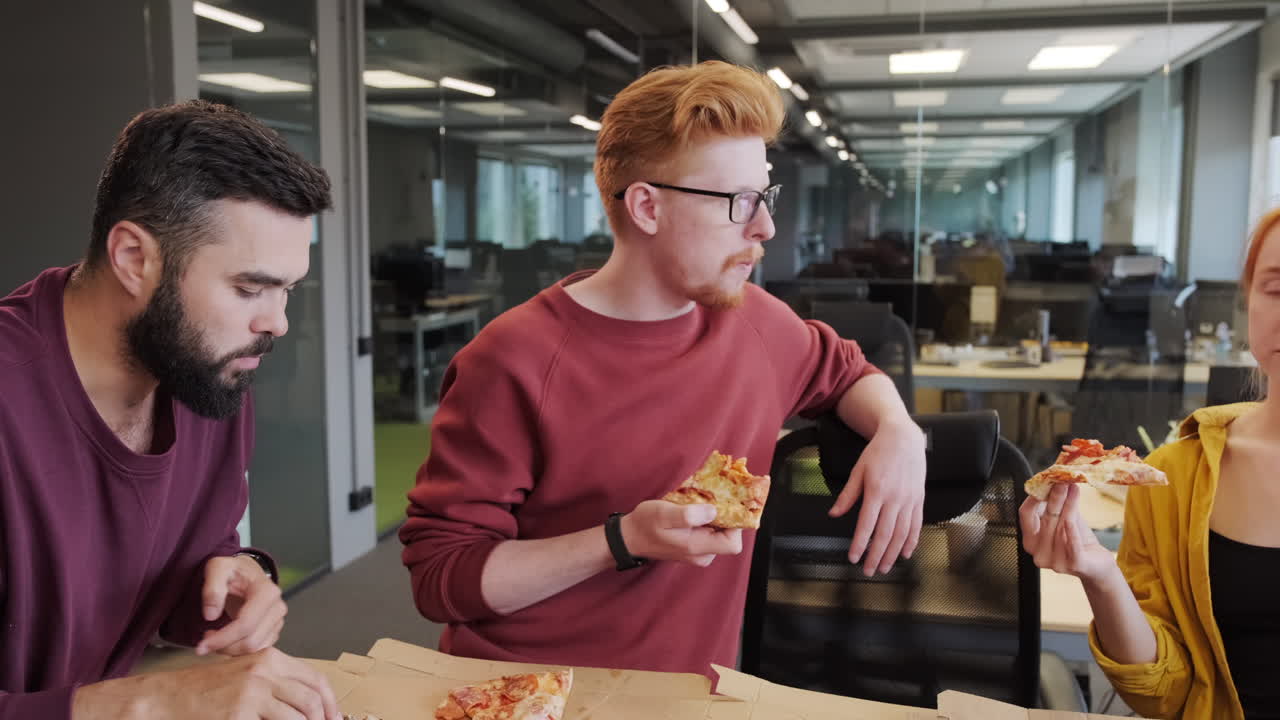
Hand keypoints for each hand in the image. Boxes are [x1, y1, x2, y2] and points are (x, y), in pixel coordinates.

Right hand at [71, 648, 341, 719]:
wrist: (165, 698)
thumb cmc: (204, 690)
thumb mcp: (245, 676)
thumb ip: (275, 685)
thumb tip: (307, 707)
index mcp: (270, 657)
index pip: (316, 679)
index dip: (331, 703)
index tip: (335, 718)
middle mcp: (265, 671)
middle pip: (311, 700)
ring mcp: (252, 692)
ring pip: (297, 716)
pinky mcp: (239, 713)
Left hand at [196, 554, 285, 656]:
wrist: (246, 573)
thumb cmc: (233, 570)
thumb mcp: (218, 568)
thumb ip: (212, 588)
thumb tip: (211, 615)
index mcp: (267, 592)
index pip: (245, 624)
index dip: (222, 639)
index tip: (201, 645)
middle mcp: (278, 608)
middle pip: (251, 641)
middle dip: (224, 647)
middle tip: (204, 640)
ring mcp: (278, 621)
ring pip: (254, 649)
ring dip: (230, 650)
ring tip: (214, 637)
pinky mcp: (274, 631)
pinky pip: (257, 650)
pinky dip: (238, 650)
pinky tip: (226, 639)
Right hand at [621, 501, 743, 566]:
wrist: (630, 537)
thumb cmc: (645, 524)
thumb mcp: (663, 514)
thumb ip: (688, 515)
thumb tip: (714, 511)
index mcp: (697, 547)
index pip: (733, 544)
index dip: (736, 525)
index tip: (727, 504)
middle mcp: (702, 554)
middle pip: (729, 537)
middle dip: (727, 516)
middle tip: (714, 497)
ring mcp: (698, 552)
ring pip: (720, 534)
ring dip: (717, 516)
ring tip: (701, 502)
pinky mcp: (694, 546)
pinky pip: (711, 533)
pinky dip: (708, 520)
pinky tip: (696, 509)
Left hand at [829, 418, 925, 575]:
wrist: (904, 438)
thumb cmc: (879, 453)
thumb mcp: (858, 470)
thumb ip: (847, 495)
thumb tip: (833, 513)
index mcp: (877, 491)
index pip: (866, 525)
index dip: (859, 544)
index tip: (853, 558)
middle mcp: (895, 498)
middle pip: (885, 535)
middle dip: (876, 556)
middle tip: (868, 571)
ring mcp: (909, 500)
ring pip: (902, 534)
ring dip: (893, 554)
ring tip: (884, 567)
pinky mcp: (919, 500)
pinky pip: (916, 525)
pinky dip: (911, 541)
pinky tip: (905, 554)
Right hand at [1020, 483, 1117, 584]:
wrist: (1097, 564)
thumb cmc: (1078, 539)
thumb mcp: (1063, 518)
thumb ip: (1056, 503)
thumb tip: (1054, 479)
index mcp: (1031, 540)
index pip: (1025, 514)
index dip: (1033, 497)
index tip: (1045, 481)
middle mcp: (1038, 553)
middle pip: (1045, 519)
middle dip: (1055, 497)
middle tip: (1063, 481)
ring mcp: (1055, 562)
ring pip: (1060, 527)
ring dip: (1069, 506)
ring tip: (1075, 489)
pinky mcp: (1074, 566)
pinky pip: (1072, 544)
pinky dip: (1071, 531)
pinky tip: (1071, 519)